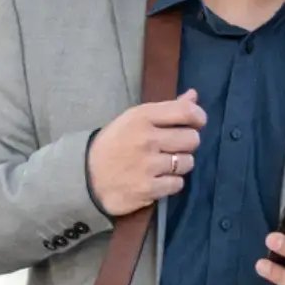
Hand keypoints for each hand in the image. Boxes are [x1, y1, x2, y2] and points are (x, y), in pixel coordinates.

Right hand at [86, 90, 205, 215]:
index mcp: (142, 117)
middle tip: (174, 147)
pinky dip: (171, 183)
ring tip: (164, 165)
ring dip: (180, 165)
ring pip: (188, 163)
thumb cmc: (113, 144)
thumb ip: (166, 108)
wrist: (85, 177)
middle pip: (192, 139)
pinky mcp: (148, 189)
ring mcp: (148, 166)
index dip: (198, 117)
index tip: (196, 123)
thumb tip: (194, 95)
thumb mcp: (133, 120)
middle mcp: (147, 139)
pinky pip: (178, 184)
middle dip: (187, 144)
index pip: (186, 112)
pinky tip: (158, 179)